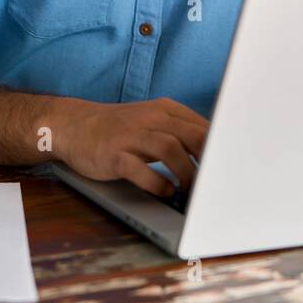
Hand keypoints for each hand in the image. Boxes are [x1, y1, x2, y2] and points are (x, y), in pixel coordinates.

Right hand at [53, 97, 208, 197]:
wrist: (72, 125)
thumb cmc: (119, 128)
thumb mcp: (152, 121)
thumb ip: (180, 132)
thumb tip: (214, 154)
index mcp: (165, 110)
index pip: (202, 126)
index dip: (220, 149)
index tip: (230, 168)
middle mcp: (151, 119)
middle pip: (191, 135)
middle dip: (208, 161)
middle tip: (216, 184)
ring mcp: (131, 135)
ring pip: (170, 149)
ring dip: (186, 173)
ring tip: (191, 192)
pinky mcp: (114, 154)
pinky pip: (139, 169)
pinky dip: (156, 182)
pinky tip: (165, 192)